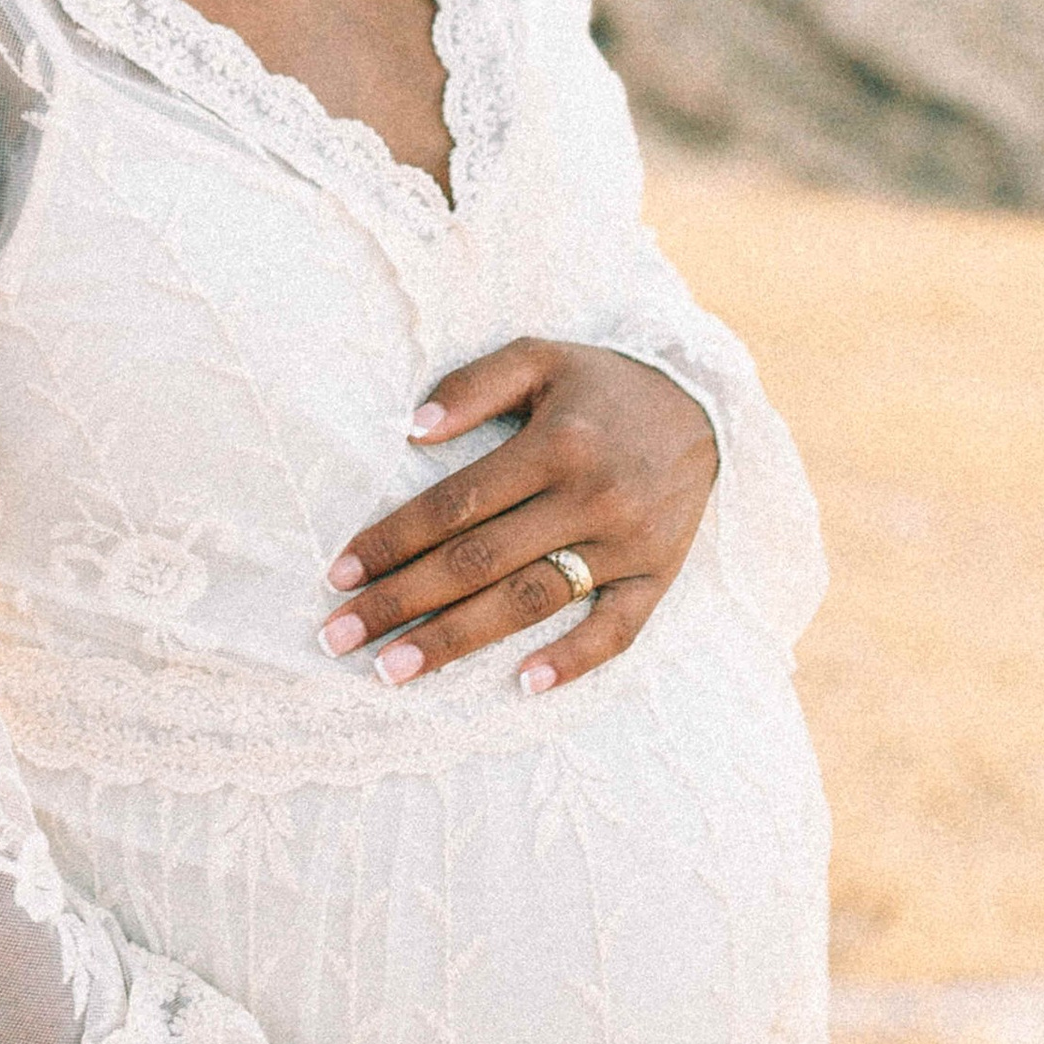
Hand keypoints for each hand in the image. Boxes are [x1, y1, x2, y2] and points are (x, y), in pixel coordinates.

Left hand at [321, 339, 717, 692]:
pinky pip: (618, 630)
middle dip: (401, 603)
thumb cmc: (602, 385)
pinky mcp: (657, 576)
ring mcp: (626, 544)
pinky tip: (522, 685)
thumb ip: (473, 384)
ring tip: (394, 672)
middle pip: (478, 562)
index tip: (338, 573)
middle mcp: (589, 498)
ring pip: (531, 602)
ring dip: (458, 642)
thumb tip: (410, 427)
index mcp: (554, 444)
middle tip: (338, 637)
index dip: (391, 540)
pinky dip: (573, 660)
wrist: (706, 405)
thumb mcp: (539, 358)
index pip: (454, 504)